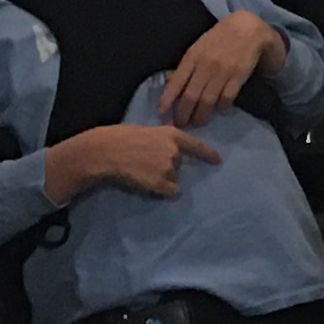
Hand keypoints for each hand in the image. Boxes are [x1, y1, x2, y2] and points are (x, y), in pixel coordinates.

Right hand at [48, 123, 219, 200]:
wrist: (106, 151)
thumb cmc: (119, 138)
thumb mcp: (145, 131)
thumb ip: (159, 139)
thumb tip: (165, 147)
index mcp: (171, 134)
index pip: (196, 145)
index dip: (207, 154)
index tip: (217, 160)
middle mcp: (175, 151)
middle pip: (179, 165)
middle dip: (167, 167)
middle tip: (146, 164)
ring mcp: (169, 168)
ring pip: (173, 179)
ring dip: (163, 179)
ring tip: (142, 173)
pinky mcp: (161, 183)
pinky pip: (171, 192)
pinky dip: (163, 192)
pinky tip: (148, 185)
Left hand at [159, 11, 284, 126]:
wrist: (247, 28)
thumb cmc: (218, 39)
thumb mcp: (198, 47)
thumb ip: (185, 66)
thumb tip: (168, 83)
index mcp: (193, 57)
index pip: (176, 82)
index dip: (167, 100)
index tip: (161, 113)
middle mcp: (205, 66)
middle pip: (191, 96)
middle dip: (183, 114)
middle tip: (181, 124)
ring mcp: (222, 72)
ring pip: (207, 101)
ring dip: (201, 116)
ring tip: (198, 122)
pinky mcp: (238, 77)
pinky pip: (226, 99)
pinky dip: (220, 107)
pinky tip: (218, 109)